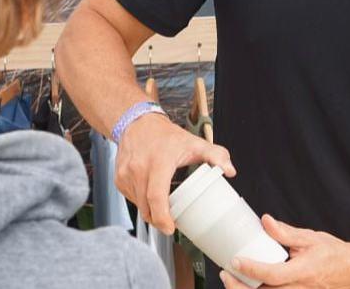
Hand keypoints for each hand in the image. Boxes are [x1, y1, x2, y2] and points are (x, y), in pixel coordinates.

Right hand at [116, 112, 235, 234]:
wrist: (138, 122)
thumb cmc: (166, 135)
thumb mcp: (194, 142)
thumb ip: (216, 155)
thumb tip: (230, 171)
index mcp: (158, 162)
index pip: (156, 196)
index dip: (162, 217)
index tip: (171, 228)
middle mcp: (139, 169)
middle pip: (146, 207)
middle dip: (159, 220)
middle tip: (172, 222)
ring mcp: (125, 175)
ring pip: (138, 205)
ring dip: (150, 211)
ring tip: (163, 206)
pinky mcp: (119, 179)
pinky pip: (131, 198)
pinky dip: (142, 202)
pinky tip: (151, 193)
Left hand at [220, 215, 349, 288]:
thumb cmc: (334, 254)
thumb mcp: (310, 238)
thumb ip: (285, 233)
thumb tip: (265, 221)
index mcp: (303, 273)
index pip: (271, 275)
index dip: (251, 270)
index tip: (235, 261)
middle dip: (239, 287)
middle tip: (226, 274)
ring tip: (233, 280)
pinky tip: (250, 286)